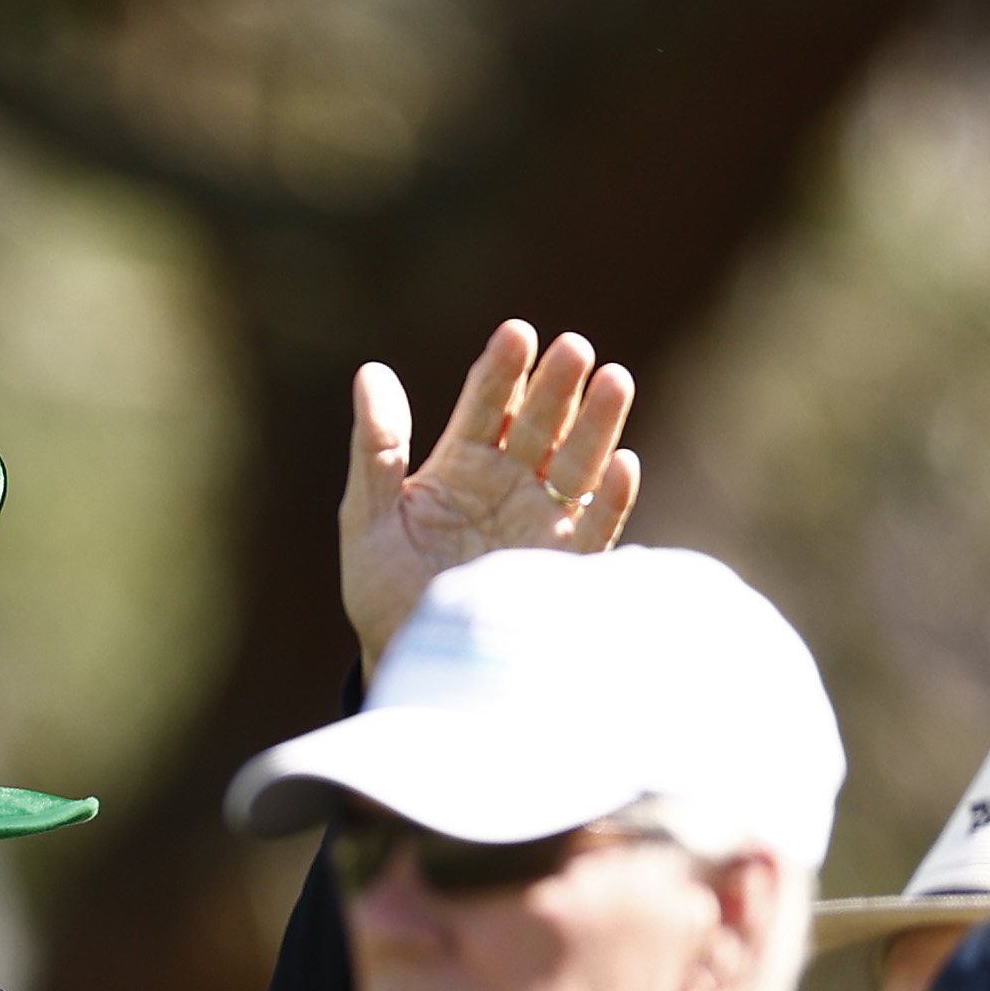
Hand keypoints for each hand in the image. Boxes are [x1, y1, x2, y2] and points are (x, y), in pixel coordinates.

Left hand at [340, 320, 641, 673]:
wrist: (409, 657)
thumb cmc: (383, 587)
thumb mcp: (368, 516)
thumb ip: (375, 448)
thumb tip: (370, 372)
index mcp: (462, 463)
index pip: (488, 404)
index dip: (502, 370)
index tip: (517, 333)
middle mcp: (510, 483)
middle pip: (540, 424)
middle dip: (556, 387)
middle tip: (572, 348)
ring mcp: (540, 521)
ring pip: (577, 463)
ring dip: (597, 424)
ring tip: (613, 378)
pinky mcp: (561, 566)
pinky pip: (594, 527)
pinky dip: (610, 498)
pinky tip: (621, 464)